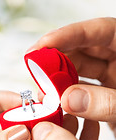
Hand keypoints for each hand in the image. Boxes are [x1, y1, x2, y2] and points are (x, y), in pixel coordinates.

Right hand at [28, 17, 115, 133]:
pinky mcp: (101, 98)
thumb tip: (69, 100)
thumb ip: (107, 103)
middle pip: (83, 51)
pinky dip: (65, 97)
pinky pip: (79, 92)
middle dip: (57, 59)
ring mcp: (109, 81)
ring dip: (58, 80)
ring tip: (42, 91)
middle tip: (34, 70)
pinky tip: (55, 103)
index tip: (43, 45)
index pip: (102, 32)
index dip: (70, 35)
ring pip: (78, 72)